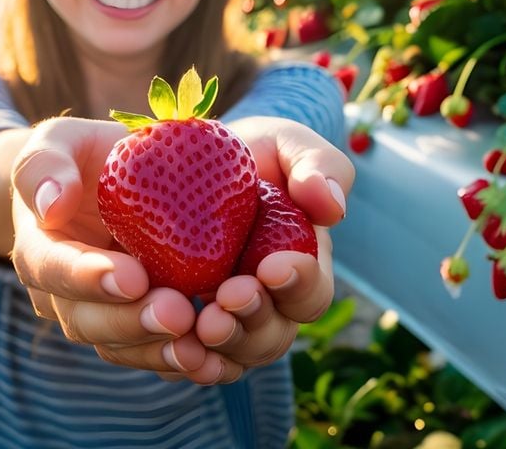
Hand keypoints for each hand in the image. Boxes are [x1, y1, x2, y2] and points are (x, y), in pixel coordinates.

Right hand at [8, 116, 224, 382]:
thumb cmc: (83, 156)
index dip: (88, 278)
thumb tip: (52, 204)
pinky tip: (214, 357)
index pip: (53, 268)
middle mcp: (64, 294)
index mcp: (41, 247)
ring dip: (158, 350)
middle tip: (177, 314)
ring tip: (199, 343)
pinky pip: (152, 352)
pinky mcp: (138, 324)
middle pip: (87, 321)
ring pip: (120, 347)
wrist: (107, 182)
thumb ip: (47, 164)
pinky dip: (180, 359)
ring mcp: (101, 314)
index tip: (130, 277)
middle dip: (131, 322)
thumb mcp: (60, 142)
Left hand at [192, 117, 352, 376]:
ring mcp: (224, 321)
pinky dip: (182, 361)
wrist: (180, 162)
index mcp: (299, 266)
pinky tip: (172, 347)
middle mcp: (266, 304)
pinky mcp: (180, 329)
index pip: (311, 293)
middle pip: (272, 337)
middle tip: (228, 297)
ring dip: (222, 346)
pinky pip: (185, 361)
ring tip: (200, 323)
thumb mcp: (285, 143)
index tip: (273, 267)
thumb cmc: (246, 153)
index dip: (299, 285)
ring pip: (233, 356)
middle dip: (254, 322)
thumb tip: (333, 206)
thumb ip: (317, 165)